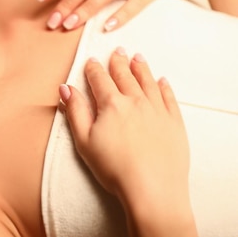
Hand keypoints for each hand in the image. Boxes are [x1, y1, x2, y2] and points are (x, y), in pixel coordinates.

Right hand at [60, 48, 196, 235]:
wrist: (152, 190)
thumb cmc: (114, 168)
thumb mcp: (84, 141)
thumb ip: (75, 111)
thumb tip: (65, 88)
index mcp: (111, 104)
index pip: (100, 79)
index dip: (94, 68)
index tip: (91, 61)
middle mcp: (135, 101)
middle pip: (125, 75)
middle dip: (118, 62)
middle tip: (117, 50)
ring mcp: (157, 110)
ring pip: (148, 81)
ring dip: (141, 68)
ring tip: (137, 57)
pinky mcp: (174, 123)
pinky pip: (169, 97)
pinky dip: (164, 86)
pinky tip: (161, 80)